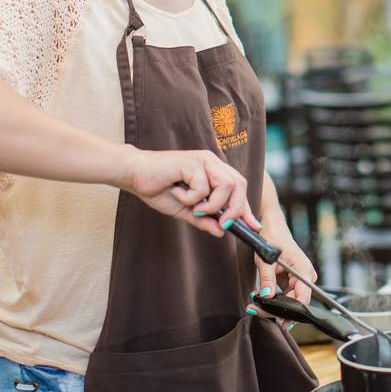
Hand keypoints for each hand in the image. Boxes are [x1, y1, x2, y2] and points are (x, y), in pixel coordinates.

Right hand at [123, 147, 258, 238]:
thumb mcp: (186, 210)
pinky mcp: (192, 161)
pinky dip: (190, 197)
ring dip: (213, 204)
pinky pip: (202, 187)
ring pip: (226, 185)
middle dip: (235, 208)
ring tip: (194, 207)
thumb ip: (203, 219)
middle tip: (223, 223)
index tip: (254, 226)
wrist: (135, 175)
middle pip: (239, 184)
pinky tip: (176, 191)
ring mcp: (203, 160)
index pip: (238, 188)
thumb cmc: (159, 189)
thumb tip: (221, 231)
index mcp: (213, 171)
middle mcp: (212, 162)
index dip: (246, 208)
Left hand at [249, 215, 316, 326]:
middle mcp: (305, 277)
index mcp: (303, 270)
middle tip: (256, 310)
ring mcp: (299, 279)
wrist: (273, 228)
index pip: (303, 298)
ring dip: (272, 306)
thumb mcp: (266, 260)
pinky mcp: (292, 281)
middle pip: (295, 302)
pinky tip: (259, 299)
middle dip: (276, 309)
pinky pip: (284, 296)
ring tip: (254, 306)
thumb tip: (266, 297)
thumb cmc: (272, 239)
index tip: (278, 321)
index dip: (292, 312)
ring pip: (289, 301)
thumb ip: (267, 279)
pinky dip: (272, 299)